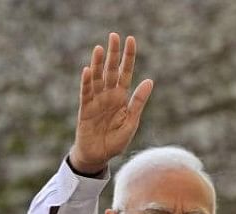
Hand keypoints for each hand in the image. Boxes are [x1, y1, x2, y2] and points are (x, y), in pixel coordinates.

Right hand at [69, 32, 153, 174]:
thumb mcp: (132, 122)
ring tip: (100, 48)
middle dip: (113, 53)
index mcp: (122, 97)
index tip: (130, 39)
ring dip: (98, 63)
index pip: (126, 72)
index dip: (128, 56)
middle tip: (114, 35)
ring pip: (97, 78)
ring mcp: (96, 100)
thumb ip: (139, 102)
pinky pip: (86, 93)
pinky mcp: (85, 109)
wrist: (99, 156)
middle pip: (111, 70)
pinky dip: (87, 82)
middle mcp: (108, 95)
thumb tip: (149, 81)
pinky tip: (88, 70)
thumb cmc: (115, 141)